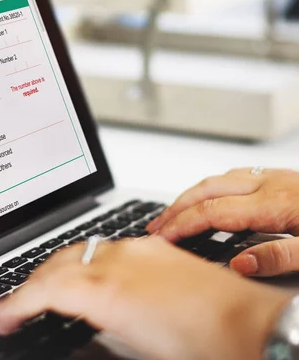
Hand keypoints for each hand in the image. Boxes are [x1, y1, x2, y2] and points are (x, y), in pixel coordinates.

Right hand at [0, 238, 289, 359]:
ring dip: (51, 271)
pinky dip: (80, 262)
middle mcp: (116, 260)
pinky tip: (80, 275)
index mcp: (107, 290)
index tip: (0, 317)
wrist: (251, 324)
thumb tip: (69, 322)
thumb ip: (92, 325)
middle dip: (26, 286)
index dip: (14, 305)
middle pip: (53, 265)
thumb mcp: (132, 345)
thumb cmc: (202, 346)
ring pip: (76, 250)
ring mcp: (135, 247)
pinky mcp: (152, 245)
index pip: (42, 290)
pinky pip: (102, 247)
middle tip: (11, 307)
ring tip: (38, 291)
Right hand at [147, 168, 298, 276]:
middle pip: (207, 189)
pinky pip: (236, 177)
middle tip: (156, 226)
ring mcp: (277, 178)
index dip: (182, 224)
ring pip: (219, 180)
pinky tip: (212, 199)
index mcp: (275, 203)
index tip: (162, 238)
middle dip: (176, 208)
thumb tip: (240, 264)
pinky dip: (213, 189)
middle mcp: (271, 185)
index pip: (212, 211)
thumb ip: (280, 258)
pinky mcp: (285, 179)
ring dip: (192, 196)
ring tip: (175, 213)